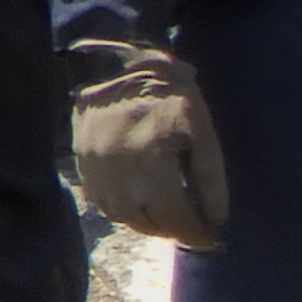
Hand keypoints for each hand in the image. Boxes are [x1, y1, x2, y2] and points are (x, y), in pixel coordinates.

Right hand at [67, 40, 228, 247]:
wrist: (118, 66)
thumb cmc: (170, 97)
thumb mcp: (201, 130)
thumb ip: (210, 177)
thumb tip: (218, 219)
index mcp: (153, 163)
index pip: (174, 216)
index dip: (194, 232)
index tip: (209, 236)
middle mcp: (120, 174)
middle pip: (148, 222)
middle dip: (173, 229)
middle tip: (191, 225)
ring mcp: (96, 171)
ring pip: (123, 216)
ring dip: (148, 223)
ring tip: (168, 215)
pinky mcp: (83, 164)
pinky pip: (103, 203)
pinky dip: (125, 210)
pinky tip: (141, 201)